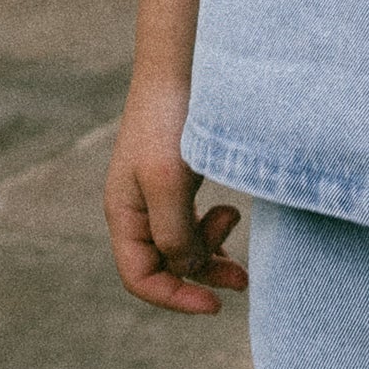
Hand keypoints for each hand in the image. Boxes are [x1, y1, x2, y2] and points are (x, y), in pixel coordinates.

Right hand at [105, 83, 248, 313]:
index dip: (175, 298)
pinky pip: (195, 221)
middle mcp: (137, 209)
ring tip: (234, 217)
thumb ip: (175, 234)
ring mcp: (158, 194)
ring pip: (185, 245)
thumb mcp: (168, 182)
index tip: (216, 304)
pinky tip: (231, 208)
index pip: (140, 278)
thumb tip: (189, 269)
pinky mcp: (180, 179)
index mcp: (124, 214)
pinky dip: (214, 225)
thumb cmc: (170, 119)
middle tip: (244, 277)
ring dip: (212, 246)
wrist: (184, 64)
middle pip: (166, 266)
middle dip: (203, 274)